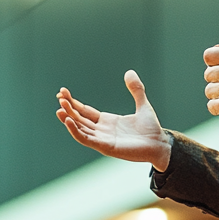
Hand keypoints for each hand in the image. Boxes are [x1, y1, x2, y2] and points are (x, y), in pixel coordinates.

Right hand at [56, 71, 171, 170]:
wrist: (159, 145)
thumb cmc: (151, 130)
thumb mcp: (143, 105)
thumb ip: (136, 90)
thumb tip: (129, 72)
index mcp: (107, 122)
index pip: (85, 111)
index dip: (74, 103)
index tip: (63, 93)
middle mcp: (102, 131)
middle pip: (80, 119)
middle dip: (68, 108)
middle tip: (59, 97)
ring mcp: (103, 139)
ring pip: (80, 129)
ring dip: (69, 119)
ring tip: (59, 108)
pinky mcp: (105, 147)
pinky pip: (86, 139)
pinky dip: (76, 131)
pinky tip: (69, 121)